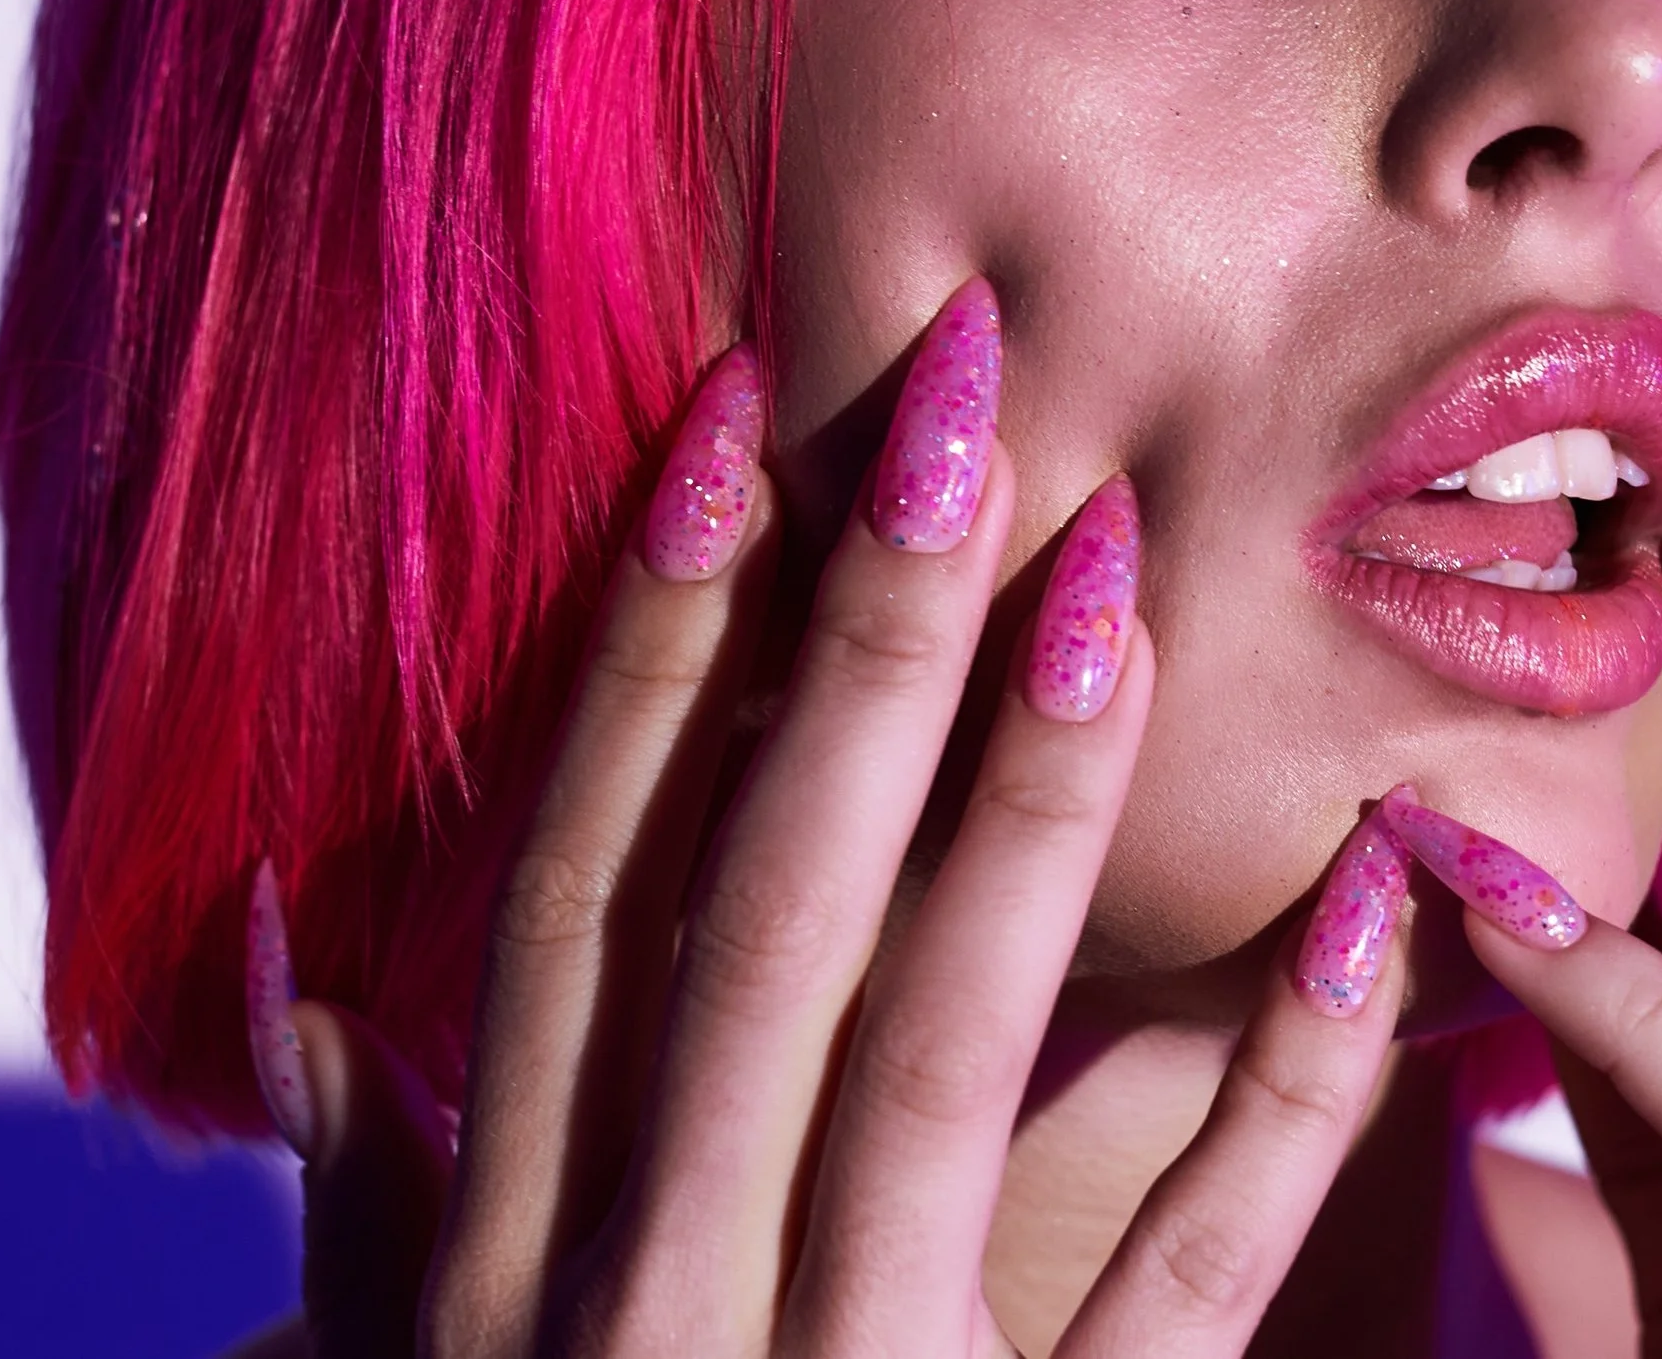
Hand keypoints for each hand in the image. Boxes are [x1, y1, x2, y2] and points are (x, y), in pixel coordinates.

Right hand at [265, 288, 1406, 1357]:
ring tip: (1119, 570)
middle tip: (975, 394)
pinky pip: (1166, 1297)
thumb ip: (365, 1203)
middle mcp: (630, 1303)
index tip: (740, 418)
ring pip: (931, 1050)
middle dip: (855, 640)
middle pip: (755, 907)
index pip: (578, 881)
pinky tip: (1368, 913)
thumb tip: (294, 978)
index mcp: (495, 1257)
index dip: (648, 641)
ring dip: (1027, 801)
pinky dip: (1274, 1109)